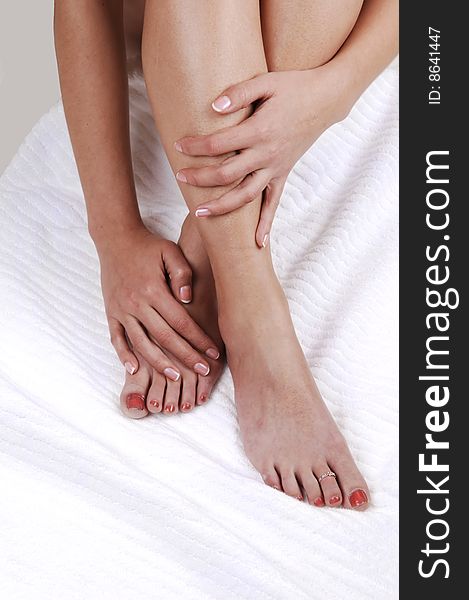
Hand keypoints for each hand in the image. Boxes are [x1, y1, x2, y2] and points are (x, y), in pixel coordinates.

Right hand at [96, 225, 219, 377]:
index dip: (199, 339)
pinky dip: (124, 355)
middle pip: (165, 337)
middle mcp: (136, 303)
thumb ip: (183, 273)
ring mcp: (121, 310)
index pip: (181, 322)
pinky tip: (135, 369)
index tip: (213, 352)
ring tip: (175, 376)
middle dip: (186, 356)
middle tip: (202, 370)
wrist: (115, 239)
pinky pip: (116, 338)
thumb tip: (188, 299)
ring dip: (158, 362)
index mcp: (153, 290)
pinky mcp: (111, 312)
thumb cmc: (148, 246)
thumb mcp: (170, 251)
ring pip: (141, 343)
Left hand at [174, 67, 349, 246]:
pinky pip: (273, 203)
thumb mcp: (266, 82)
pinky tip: (258, 243)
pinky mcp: (283, 174)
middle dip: (200, 178)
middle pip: (227, 174)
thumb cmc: (293, 87)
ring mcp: (276, 168)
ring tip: (199, 212)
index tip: (179, 145)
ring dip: (222, 206)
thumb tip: (212, 107)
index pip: (219, 144)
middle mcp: (267, 154)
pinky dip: (266, 224)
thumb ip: (239, 92)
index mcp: (259, 131)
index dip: (196, 146)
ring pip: (246, 195)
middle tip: (179, 176)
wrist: (326, 99)